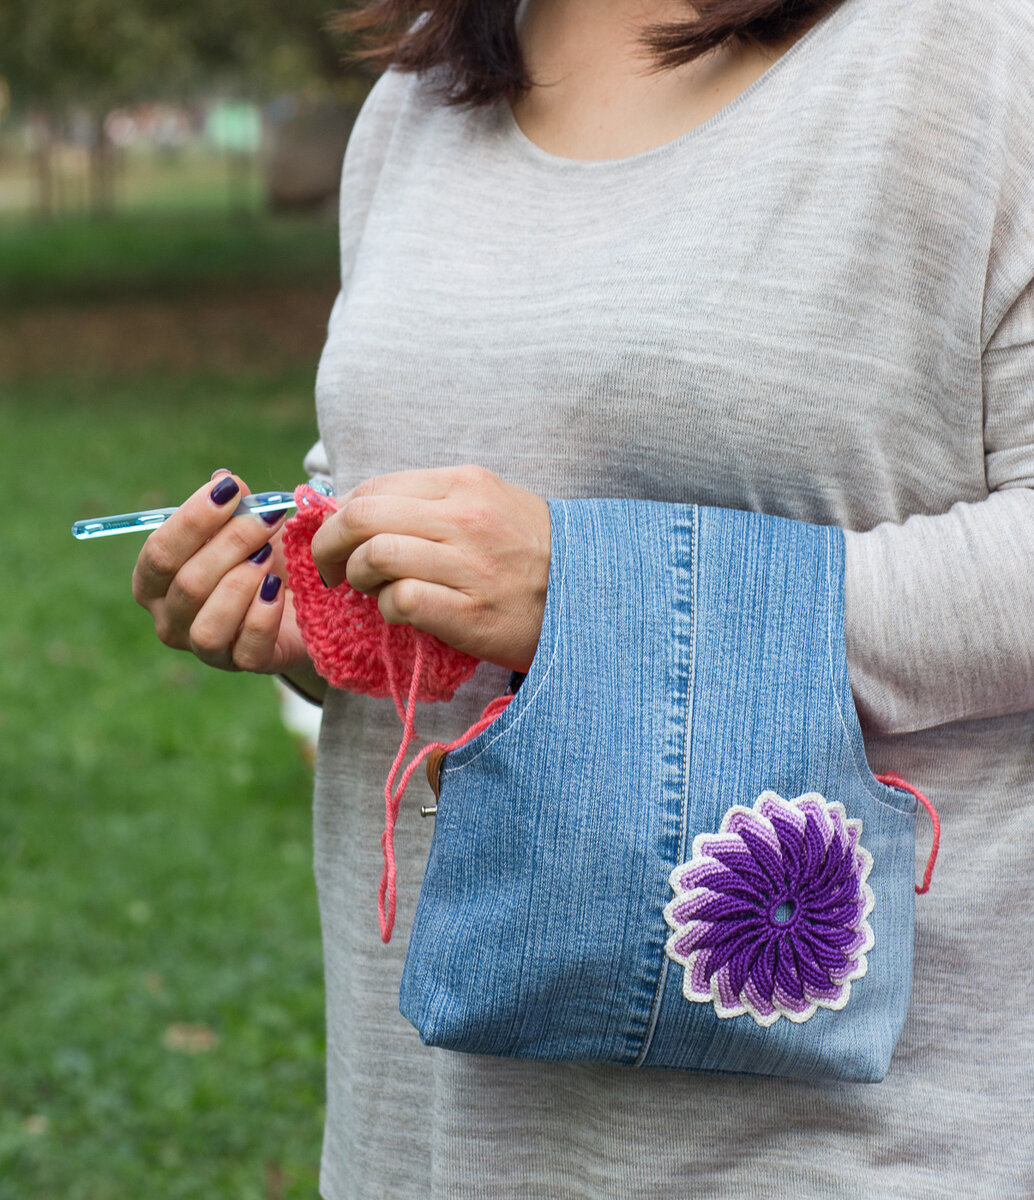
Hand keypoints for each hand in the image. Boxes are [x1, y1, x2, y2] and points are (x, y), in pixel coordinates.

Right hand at [132, 470, 309, 674]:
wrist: (304, 598)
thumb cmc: (262, 556)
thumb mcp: (246, 525)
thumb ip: (233, 504)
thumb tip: (223, 481)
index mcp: (155, 581)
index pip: (159, 552)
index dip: (193, 520)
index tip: (229, 491)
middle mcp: (170, 619)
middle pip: (187, 584)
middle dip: (231, 544)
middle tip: (268, 518)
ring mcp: (205, 648)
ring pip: (208, 624)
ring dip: (242, 584)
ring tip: (269, 558)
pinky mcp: (245, 664)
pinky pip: (246, 647)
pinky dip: (263, 614)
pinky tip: (278, 589)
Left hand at [310, 465, 550, 671]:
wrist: (590, 596)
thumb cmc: (533, 552)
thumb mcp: (491, 503)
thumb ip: (433, 501)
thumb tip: (363, 510)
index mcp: (465, 484)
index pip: (375, 486)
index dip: (340, 512)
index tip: (337, 535)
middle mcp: (464, 519)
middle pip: (362, 518)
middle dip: (328, 544)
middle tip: (329, 567)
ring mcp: (468, 566)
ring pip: (374, 556)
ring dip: (357, 577)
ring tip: (369, 590)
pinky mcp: (469, 614)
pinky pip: (400, 601)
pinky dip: (387, 609)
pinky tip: (400, 613)